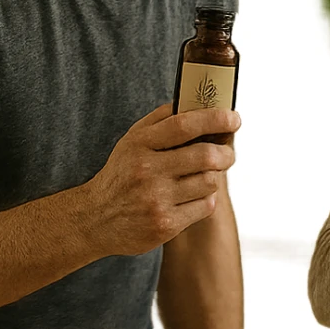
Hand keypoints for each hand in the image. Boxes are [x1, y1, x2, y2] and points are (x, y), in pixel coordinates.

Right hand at [86, 103, 239, 255]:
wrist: (96, 219)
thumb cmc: (121, 175)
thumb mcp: (132, 142)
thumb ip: (161, 120)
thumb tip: (196, 103)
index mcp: (139, 144)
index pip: (184, 125)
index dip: (214, 119)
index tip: (233, 118)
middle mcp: (147, 171)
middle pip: (205, 156)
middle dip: (226, 153)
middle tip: (227, 154)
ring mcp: (156, 199)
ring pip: (209, 181)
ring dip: (212, 178)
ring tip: (201, 178)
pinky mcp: (165, 224)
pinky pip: (206, 206)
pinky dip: (205, 200)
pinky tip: (192, 199)